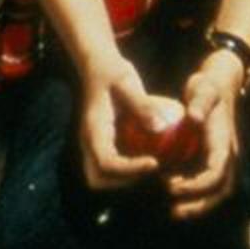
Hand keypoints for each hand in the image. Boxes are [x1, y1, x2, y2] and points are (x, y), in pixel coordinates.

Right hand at [78, 60, 161, 189]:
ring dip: (125, 179)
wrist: (97, 68)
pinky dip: (128, 171)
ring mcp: (93, 146)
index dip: (130, 169)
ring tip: (152, 166)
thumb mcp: (128, 82)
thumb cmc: (113, 72)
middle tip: (151, 167)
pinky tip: (152, 158)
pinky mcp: (101, 145)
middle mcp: (88, 143)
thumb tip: (161, 127)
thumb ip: (142, 104)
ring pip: (101, 178)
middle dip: (124, 180)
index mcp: (93, 130)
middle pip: (98, 179)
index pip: (106, 162)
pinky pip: (110, 168)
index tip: (155, 163)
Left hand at [167, 49, 245, 219]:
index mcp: (224, 143)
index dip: (196, 185)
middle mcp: (227, 155)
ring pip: (215, 191)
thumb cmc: (208, 87)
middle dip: (200, 205)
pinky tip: (170, 190)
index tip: (172, 187)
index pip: (215, 172)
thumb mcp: (204, 89)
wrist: (219, 85)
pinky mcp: (212, 159)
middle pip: (220, 190)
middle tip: (175, 212)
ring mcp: (221, 159)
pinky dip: (192, 192)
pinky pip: (205, 183)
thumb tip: (193, 117)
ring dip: (198, 204)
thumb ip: (199, 103)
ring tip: (174, 211)